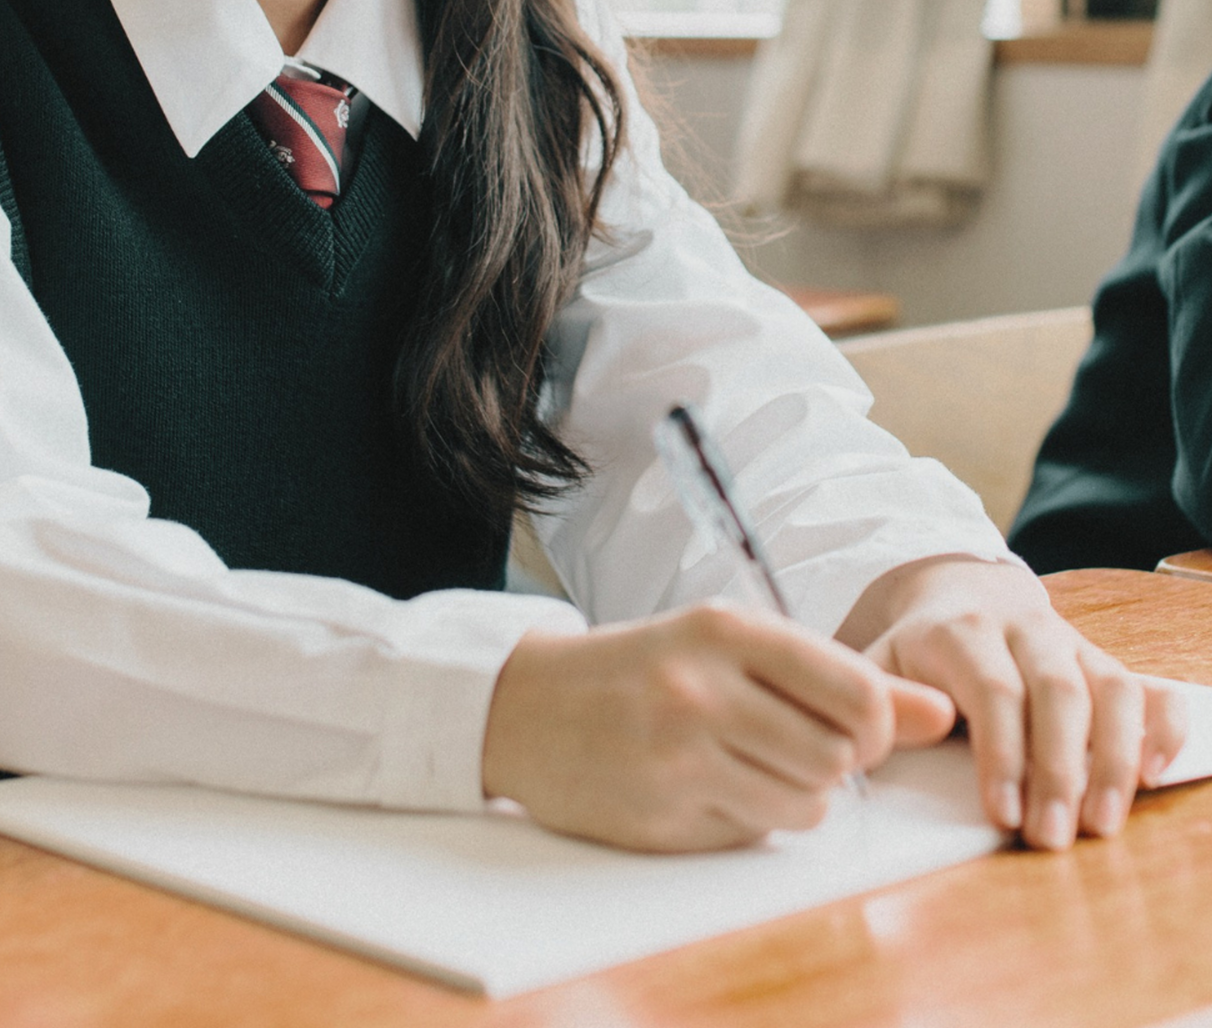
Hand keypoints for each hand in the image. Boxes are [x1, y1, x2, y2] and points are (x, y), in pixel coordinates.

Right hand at [482, 602, 955, 852]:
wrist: (523, 707)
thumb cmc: (638, 669)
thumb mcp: (728, 648)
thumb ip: (835, 678)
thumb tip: (943, 714)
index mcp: (725, 631)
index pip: (857, 691)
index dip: (876, 724)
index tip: (853, 727)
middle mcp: (701, 689)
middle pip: (839, 758)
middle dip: (833, 763)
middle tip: (791, 745)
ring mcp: (676, 758)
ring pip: (806, 805)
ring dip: (795, 795)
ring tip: (746, 766)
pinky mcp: (659, 817)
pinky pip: (752, 834)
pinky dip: (747, 818)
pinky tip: (703, 788)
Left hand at [839, 557, 1187, 849]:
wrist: (956, 593)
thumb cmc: (912, 650)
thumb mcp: (876, 665)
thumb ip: (876, 703)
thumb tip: (883, 742)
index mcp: (960, 631)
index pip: (992, 690)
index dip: (1003, 754)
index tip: (1003, 814)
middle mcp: (1024, 629)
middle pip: (1058, 693)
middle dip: (1059, 771)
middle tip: (1051, 838)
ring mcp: (1070, 643)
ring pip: (1110, 690)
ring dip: (1112, 760)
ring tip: (1100, 824)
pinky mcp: (1103, 661)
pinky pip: (1147, 687)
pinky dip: (1160, 728)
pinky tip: (1151, 775)